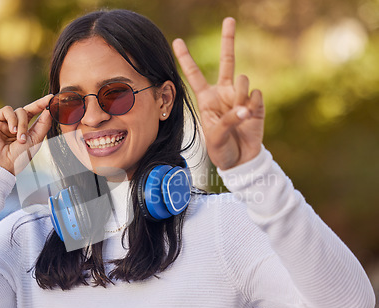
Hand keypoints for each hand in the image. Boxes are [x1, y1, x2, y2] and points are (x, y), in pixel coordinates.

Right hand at [0, 95, 52, 174]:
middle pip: (28, 109)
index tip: (52, 98)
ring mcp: (5, 122)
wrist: (1, 164)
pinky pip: (7, 110)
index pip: (35, 114)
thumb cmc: (19, 157)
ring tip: (20, 138)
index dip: (43, 105)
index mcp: (26, 130)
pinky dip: (12, 119)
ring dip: (22, 123)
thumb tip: (49, 110)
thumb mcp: (36, 140)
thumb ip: (43, 125)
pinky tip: (12, 131)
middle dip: (39, 105)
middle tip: (48, 101)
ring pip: (19, 110)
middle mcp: (15, 124)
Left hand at [173, 18, 264, 169]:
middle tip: (229, 19)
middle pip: (227, 61)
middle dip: (228, 39)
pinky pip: (256, 95)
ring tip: (239, 114)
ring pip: (242, 79)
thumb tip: (245, 106)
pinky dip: (253, 106)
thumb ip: (227, 120)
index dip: (187, 59)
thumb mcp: (215, 137)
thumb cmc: (221, 150)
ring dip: (240, 95)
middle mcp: (223, 93)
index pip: (195, 75)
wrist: (240, 162)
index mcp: (207, 99)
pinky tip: (250, 117)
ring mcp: (240, 97)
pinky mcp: (256, 104)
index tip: (177, 41)